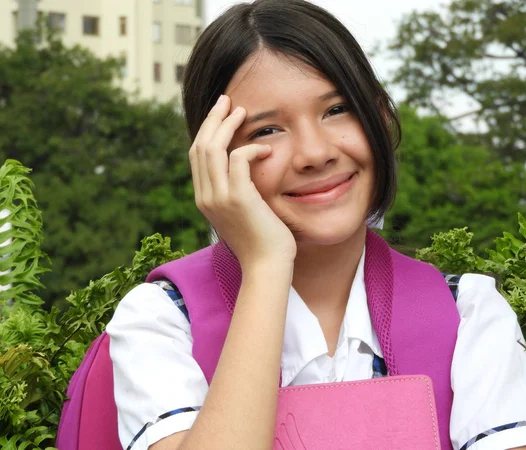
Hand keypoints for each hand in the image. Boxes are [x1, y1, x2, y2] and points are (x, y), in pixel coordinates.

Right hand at [189, 95, 296, 268]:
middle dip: (213, 119)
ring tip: (241, 111)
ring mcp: (218, 197)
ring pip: (213, 148)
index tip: (220, 114)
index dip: (206, 131)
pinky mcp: (238, 198)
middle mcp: (205, 196)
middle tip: (227, 101)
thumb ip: (235, 192)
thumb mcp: (241, 214)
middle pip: (200, 146)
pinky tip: (266, 149)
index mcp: (204, 198)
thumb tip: (243, 171)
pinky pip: (238, 159)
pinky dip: (251, 148)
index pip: (197, 156)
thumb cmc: (261, 241)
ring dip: (227, 125)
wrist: (267, 266)